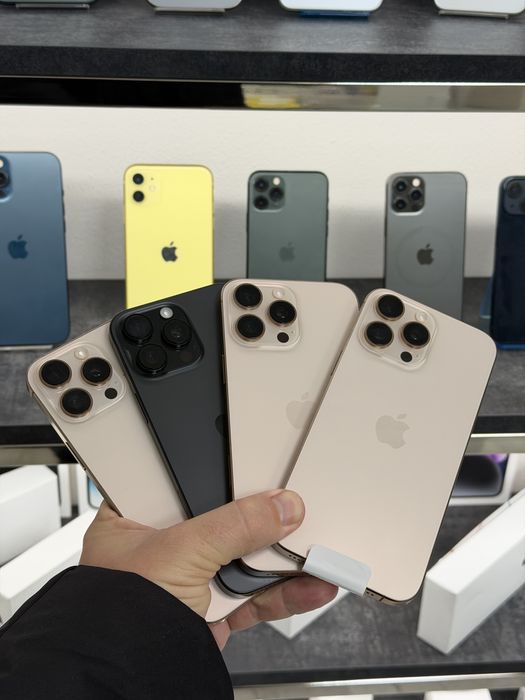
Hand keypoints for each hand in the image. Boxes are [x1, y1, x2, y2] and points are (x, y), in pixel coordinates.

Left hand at [80, 491, 336, 648]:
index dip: (230, 475)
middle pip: (226, 518)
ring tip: (318, 552)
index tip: (267, 471)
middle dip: (266, 519)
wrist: (122, 682)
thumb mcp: (180, 550)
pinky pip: (255, 595)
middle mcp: (165, 543)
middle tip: (299, 512)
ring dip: (284, 558)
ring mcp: (192, 576)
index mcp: (139, 514)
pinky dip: (285, 592)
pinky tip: (310, 584)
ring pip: (246, 558)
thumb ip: (234, 525)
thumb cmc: (114, 616)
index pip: (193, 480)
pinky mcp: (213, 607)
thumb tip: (281, 507)